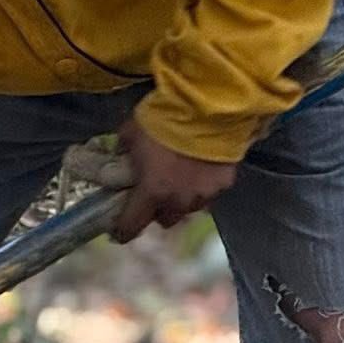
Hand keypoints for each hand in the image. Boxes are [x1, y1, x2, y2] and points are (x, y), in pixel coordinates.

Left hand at [111, 116, 236, 241]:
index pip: (132, 224)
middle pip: (165, 219)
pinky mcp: (224, 184)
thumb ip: (123, 151)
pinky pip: (210, 192)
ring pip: (189, 207)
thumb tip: (120, 153)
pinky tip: (201, 168)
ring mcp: (204, 194)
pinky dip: (203, 184)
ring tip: (181, 179)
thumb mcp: (130, 134)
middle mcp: (178, 200)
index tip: (119, 232)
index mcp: (151, 192)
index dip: (123, 230)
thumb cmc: (162, 122)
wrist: (205, 111)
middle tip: (155, 194)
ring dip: (182, 198)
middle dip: (158, 210)